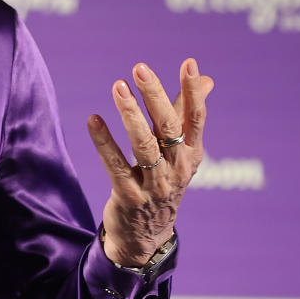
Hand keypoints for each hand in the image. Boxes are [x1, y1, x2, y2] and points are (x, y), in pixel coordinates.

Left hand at [86, 59, 213, 266]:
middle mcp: (177, 169)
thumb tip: (206, 77)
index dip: (193, 92)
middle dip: (155, 96)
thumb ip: (186, 113)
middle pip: (168, 128)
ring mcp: (154, 185)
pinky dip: (104, 141)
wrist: (146, 235)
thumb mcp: (181, 151)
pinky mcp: (129, 196)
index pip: (195, 118)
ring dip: (130, 114)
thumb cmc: (163, 182)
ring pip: (143, 145)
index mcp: (191, 154)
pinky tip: (93, 119)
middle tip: (140, 68)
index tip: (189, 63)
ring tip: (117, 86)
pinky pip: (115, 165)